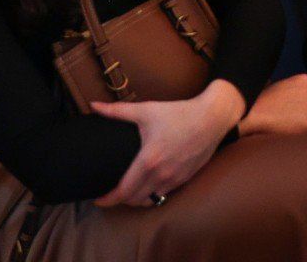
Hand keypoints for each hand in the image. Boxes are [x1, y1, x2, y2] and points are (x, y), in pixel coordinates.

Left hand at [93, 81, 243, 207]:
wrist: (212, 118)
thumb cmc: (179, 113)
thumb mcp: (146, 110)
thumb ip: (117, 111)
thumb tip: (94, 106)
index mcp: (148, 161)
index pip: (123, 191)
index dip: (108, 199)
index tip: (98, 199)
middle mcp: (161, 175)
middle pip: (135, 200)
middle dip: (120, 199)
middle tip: (112, 191)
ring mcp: (175, 179)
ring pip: (151, 200)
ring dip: (138, 198)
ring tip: (130, 189)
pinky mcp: (185, 179)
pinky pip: (165, 193)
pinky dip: (154, 192)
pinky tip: (150, 183)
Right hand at [237, 73, 306, 137]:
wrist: (257, 112)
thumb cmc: (264, 99)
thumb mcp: (281, 84)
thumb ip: (294, 87)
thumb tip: (297, 95)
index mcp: (305, 79)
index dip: (304, 101)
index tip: (297, 106)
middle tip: (294, 115)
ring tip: (293, 122)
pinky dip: (306, 128)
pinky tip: (294, 127)